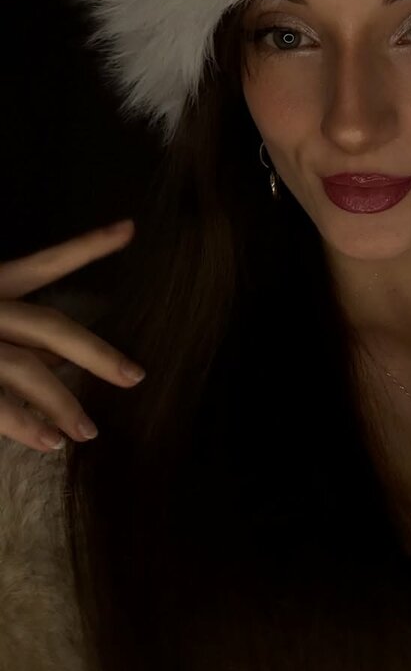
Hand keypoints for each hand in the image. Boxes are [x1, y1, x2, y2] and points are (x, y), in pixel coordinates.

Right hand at [0, 221, 144, 451]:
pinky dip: (21, 423)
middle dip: (95, 352)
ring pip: (25, 369)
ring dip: (60, 402)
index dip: (88, 246)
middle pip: (48, 325)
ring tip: (87, 432)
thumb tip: (58, 362)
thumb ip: (16, 326)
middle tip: (135, 375)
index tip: (130, 229)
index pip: (44, 262)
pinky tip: (46, 441)